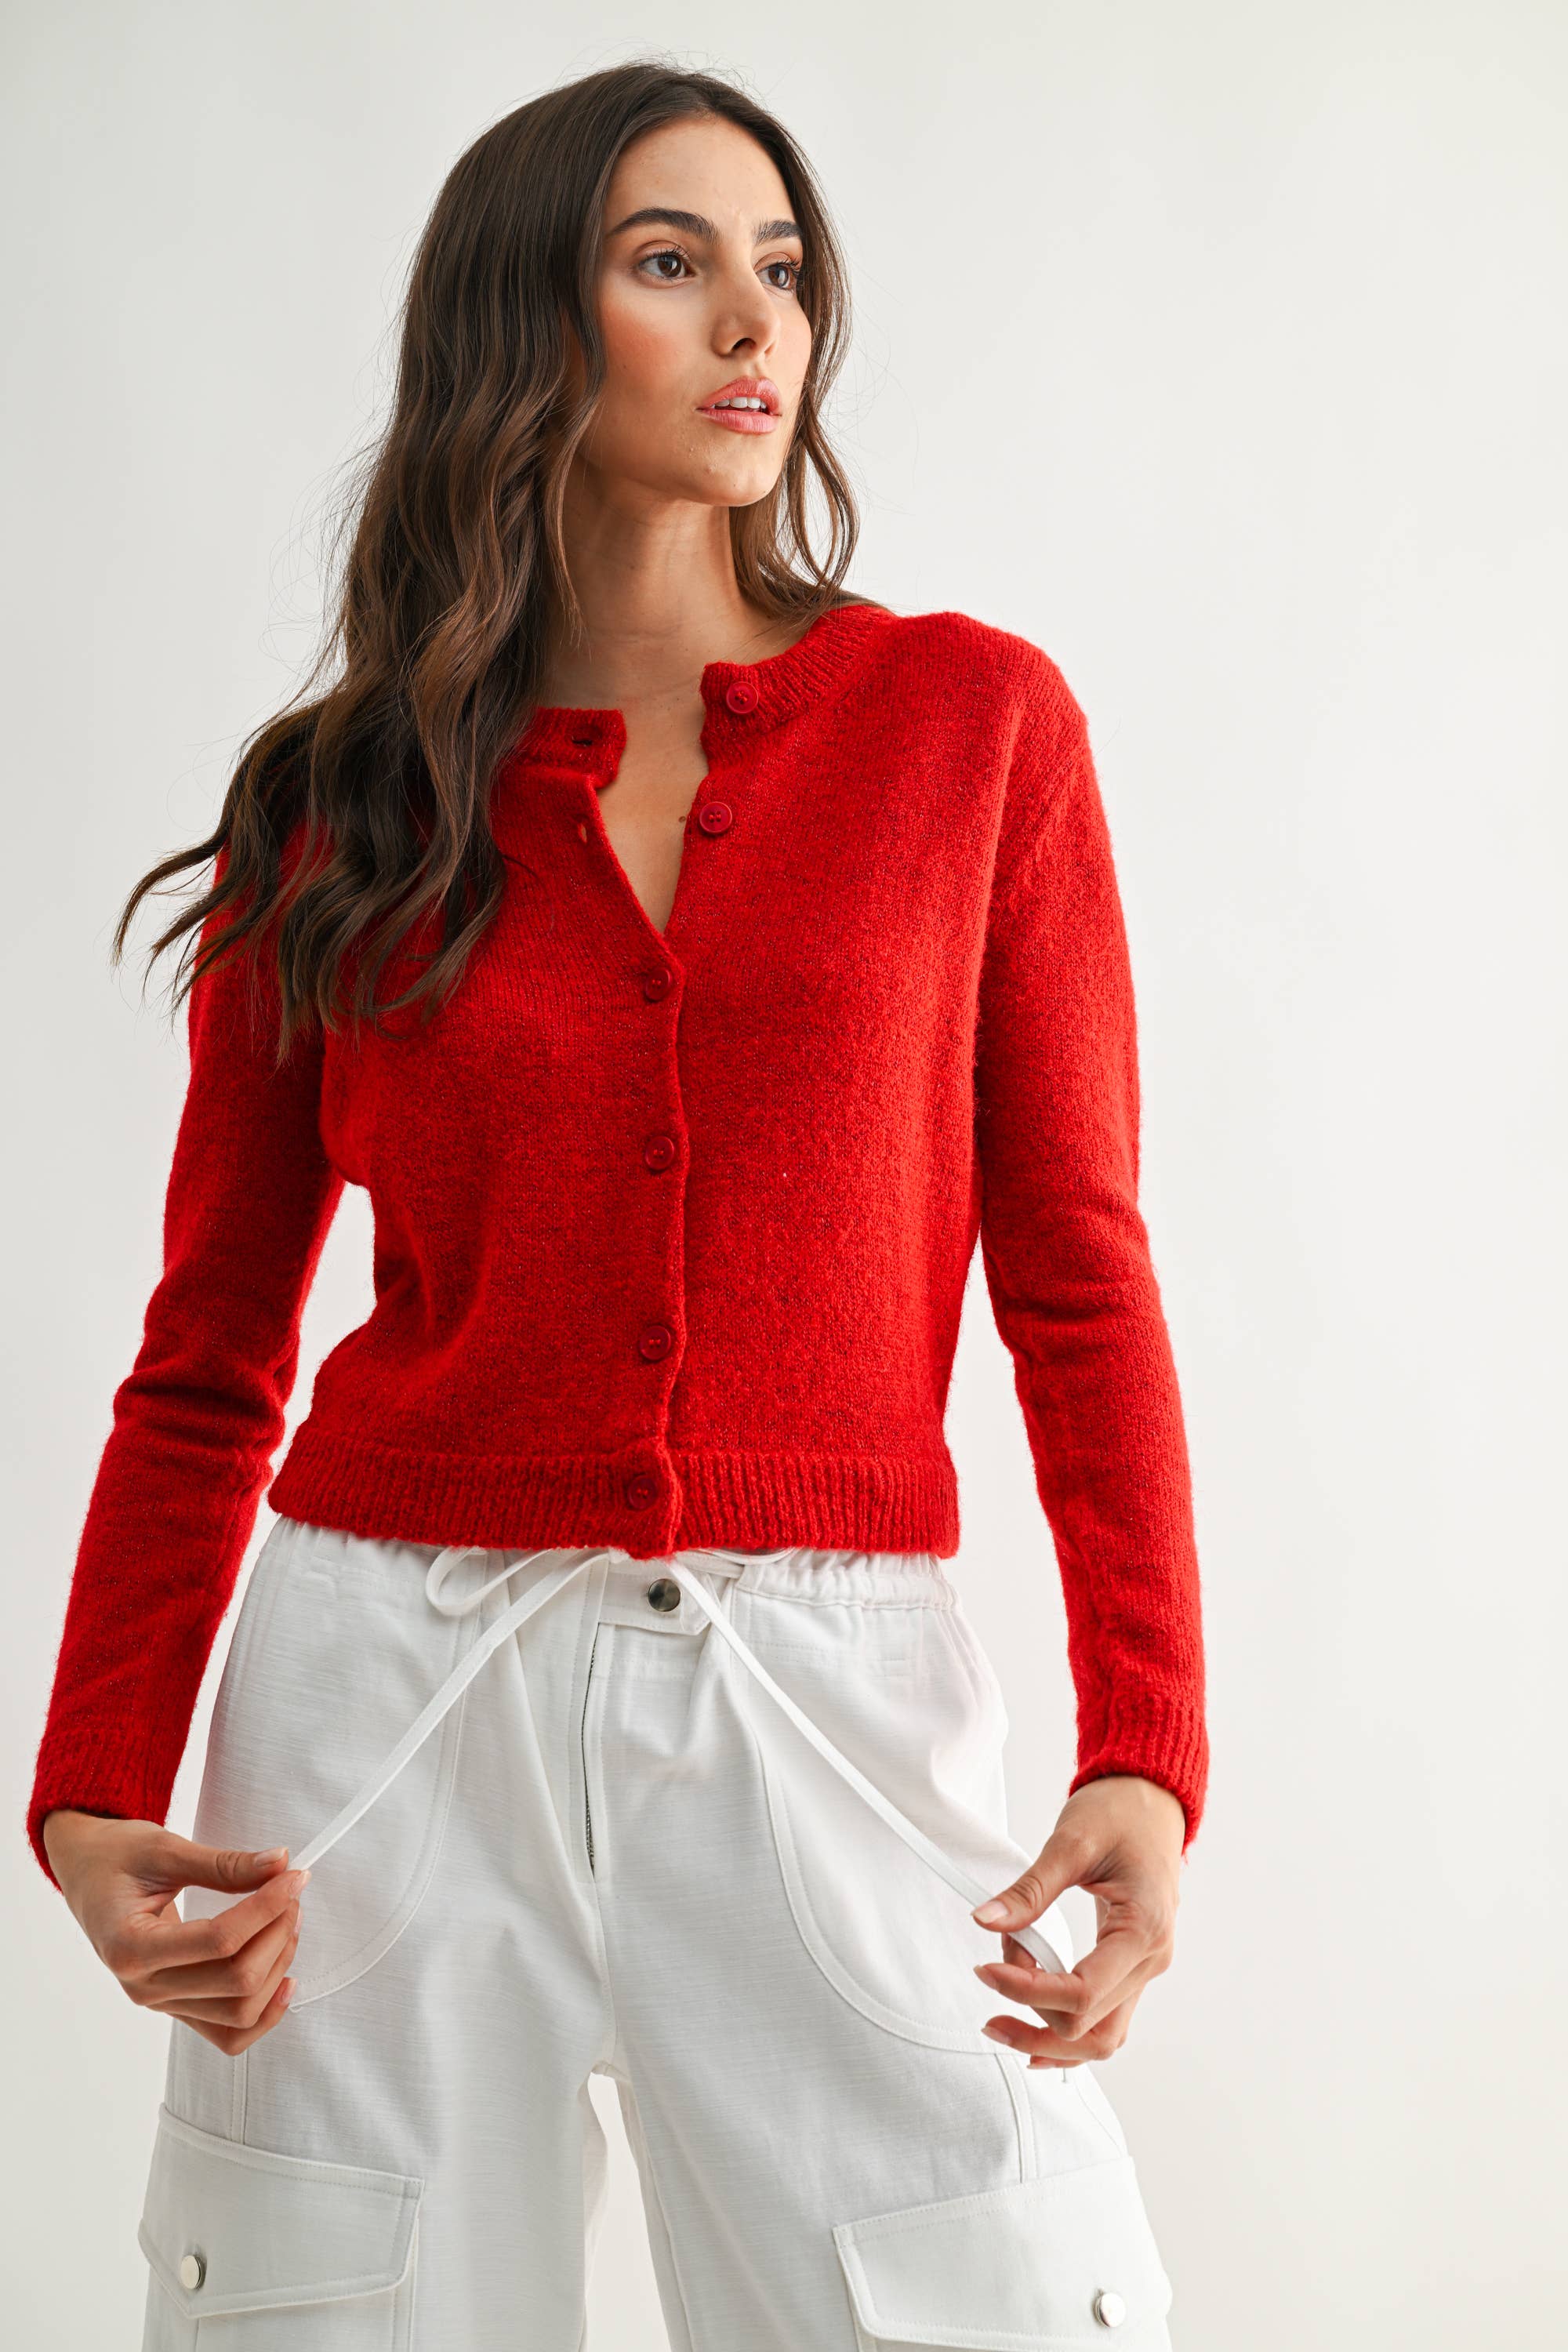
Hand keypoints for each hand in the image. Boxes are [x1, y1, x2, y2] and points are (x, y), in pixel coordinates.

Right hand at [41, 1810, 309, 2053]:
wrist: (88, 1875)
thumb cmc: (116, 1858)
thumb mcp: (165, 1850)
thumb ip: (224, 1864)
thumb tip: (280, 1864)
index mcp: (130, 1947)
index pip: (219, 1941)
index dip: (267, 1907)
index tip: (294, 1875)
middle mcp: (143, 1987)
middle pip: (236, 1981)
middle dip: (278, 1932)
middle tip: (291, 1890)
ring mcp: (161, 2003)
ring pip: (239, 2013)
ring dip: (278, 1965)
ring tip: (288, 1918)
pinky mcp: (177, 2006)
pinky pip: (228, 2033)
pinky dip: (264, 2013)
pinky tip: (285, 1979)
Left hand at [968, 1774, 1185, 2065]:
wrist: (1152, 1800)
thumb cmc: (1120, 1814)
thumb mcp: (1070, 1843)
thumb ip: (1029, 1890)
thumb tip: (986, 1920)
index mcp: (1142, 1930)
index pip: (1082, 1994)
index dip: (1027, 1991)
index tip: (985, 1972)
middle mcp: (1151, 1960)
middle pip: (1089, 2030)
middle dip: (1031, 2015)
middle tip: (989, 1976)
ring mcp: (1145, 1968)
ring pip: (1101, 2038)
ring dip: (1048, 2040)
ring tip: (999, 2018)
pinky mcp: (1131, 1967)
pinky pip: (1104, 2019)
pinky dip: (1067, 2031)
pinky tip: (1032, 2030)